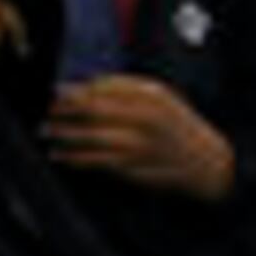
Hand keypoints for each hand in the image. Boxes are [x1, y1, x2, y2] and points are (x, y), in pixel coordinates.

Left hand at [44, 76, 235, 200]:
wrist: (208, 163)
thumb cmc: (178, 125)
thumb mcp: (161, 97)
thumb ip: (126, 88)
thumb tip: (86, 86)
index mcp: (151, 97)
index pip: (103, 90)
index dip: (76, 91)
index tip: (56, 92)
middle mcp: (144, 119)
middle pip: (94, 111)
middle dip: (65, 111)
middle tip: (48, 112)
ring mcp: (139, 146)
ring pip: (92, 138)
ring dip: (65, 136)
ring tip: (47, 133)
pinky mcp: (135, 169)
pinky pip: (98, 162)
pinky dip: (76, 159)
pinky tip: (62, 156)